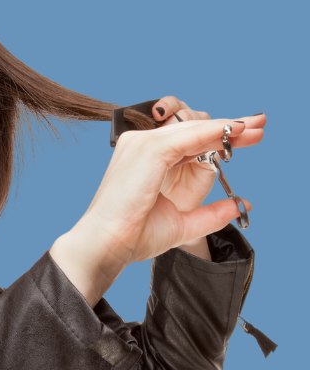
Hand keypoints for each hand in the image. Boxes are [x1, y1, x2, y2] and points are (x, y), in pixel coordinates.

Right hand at [50, 111, 265, 304]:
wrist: (108, 244)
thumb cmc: (134, 235)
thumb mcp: (181, 223)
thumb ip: (210, 214)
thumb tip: (240, 204)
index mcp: (144, 160)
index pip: (186, 141)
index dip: (218, 137)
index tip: (249, 136)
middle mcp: (140, 146)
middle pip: (191, 129)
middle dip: (227, 128)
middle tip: (260, 125)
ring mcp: (141, 144)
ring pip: (191, 128)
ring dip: (225, 127)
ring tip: (255, 127)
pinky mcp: (148, 150)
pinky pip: (188, 136)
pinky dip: (213, 132)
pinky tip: (235, 131)